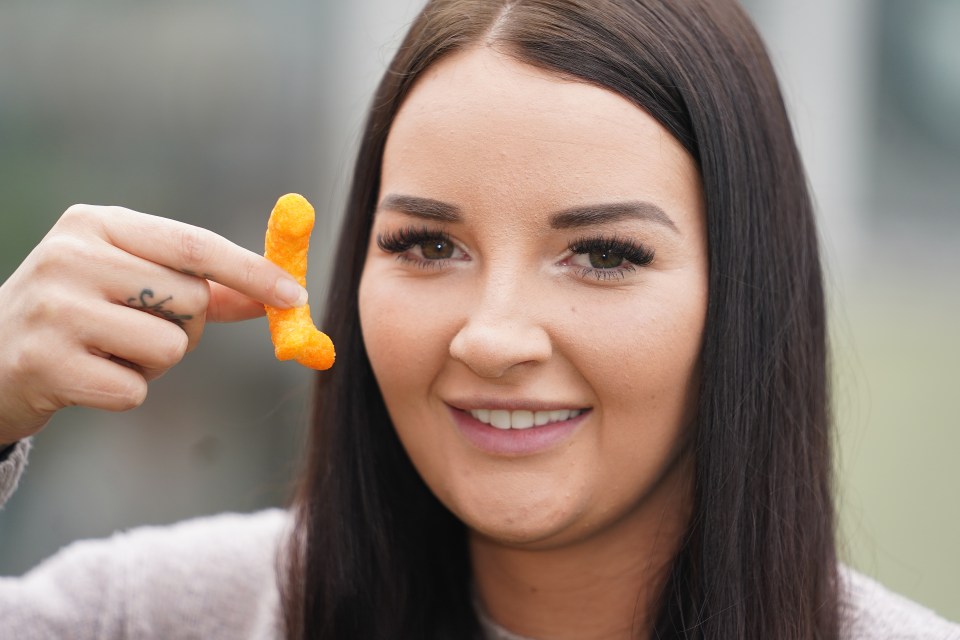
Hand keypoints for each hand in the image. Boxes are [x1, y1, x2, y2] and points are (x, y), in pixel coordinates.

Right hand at [0, 204, 308, 443]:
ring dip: (154, 363)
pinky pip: (135, 390)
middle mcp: (72, 255)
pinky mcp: (45, 364)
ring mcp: (54, 309)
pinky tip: (85, 376)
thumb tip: (280, 294)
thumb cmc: (78, 313)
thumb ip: (206, 286)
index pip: (195, 244)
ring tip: (107, 351)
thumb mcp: (131, 281)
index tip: (295, 295)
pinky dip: (124, 391)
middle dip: (184, 326)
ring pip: (170, 347)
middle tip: (135, 328)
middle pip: (192, 300)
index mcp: (97, 224)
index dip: (251, 271)